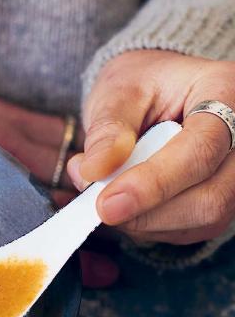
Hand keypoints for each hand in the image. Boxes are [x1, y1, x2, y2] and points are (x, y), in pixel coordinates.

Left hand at [67, 51, 234, 244]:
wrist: (155, 93)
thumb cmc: (140, 86)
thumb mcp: (118, 92)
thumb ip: (108, 129)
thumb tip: (95, 170)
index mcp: (225, 93)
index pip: (201, 149)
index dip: (154, 183)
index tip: (106, 203)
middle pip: (211, 196)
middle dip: (146, 211)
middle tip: (94, 203)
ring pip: (203, 219)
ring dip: (144, 221)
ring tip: (105, 193)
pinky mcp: (224, 200)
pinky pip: (191, 230)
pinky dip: (150, 226)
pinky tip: (126, 203)